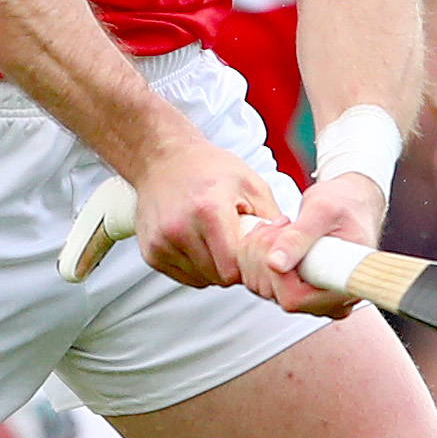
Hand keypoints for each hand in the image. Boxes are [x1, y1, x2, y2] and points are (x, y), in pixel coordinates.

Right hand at [132, 131, 289, 290]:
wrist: (163, 158)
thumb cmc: (208, 168)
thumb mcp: (250, 184)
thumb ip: (272, 220)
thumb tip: (287, 250)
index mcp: (208, 211)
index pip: (234, 269)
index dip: (248, 266)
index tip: (253, 254)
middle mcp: (179, 229)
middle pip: (219, 277)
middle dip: (233, 267)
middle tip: (235, 242)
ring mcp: (161, 243)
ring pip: (202, 279)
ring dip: (214, 267)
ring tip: (214, 238)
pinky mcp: (150, 252)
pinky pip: (184, 276)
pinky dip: (196, 266)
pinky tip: (198, 242)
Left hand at [243, 174, 382, 314]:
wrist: (349, 204)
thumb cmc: (346, 207)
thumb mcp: (324, 212)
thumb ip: (299, 237)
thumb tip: (275, 263)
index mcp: (342, 287)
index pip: (294, 297)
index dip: (279, 270)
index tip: (283, 236)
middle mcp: (326, 300)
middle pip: (273, 291)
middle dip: (265, 253)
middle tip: (282, 225)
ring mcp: (308, 296)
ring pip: (261, 285)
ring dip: (258, 250)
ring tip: (281, 227)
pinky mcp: (292, 287)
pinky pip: (259, 278)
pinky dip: (256, 252)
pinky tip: (273, 234)